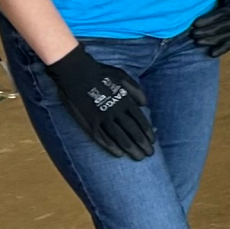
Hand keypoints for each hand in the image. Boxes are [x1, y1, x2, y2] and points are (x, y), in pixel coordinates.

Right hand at [45, 45, 154, 159]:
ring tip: (138, 157)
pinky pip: (101, 137)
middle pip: (132, 131)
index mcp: (125, 100)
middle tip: (150, 154)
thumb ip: (136, 90)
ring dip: (130, 148)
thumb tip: (146, 104)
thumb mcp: (123, 77)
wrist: (76, 71)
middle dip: (142, 144)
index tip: (153, 141)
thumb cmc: (101, 73)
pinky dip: (111, 147)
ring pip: (119, 137)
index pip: (140, 120)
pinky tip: (118, 154)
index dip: (147, 132)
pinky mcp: (88, 121)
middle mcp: (115, 110)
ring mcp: (101, 117)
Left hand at [190, 0, 229, 56]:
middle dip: (209, 32)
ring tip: (197, 42)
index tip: (194, 24)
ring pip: (228, 35)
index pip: (224, 13)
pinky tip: (211, 54)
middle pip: (226, 26)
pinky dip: (223, 48)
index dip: (209, 20)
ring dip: (213, 40)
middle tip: (193, 35)